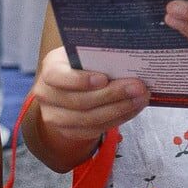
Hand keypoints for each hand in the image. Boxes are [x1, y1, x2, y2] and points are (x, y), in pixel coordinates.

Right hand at [29, 49, 148, 155]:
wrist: (70, 88)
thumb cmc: (81, 66)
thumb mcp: (83, 55)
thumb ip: (98, 56)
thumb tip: (127, 58)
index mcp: (50, 69)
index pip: (57, 76)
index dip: (80, 80)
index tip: (104, 79)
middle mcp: (47, 95)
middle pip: (80, 101)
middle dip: (112, 95)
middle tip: (137, 87)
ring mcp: (55, 116)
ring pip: (89, 119)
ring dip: (120, 109)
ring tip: (141, 98)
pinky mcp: (69, 131)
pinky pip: (95, 129)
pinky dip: (118, 119)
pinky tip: (133, 109)